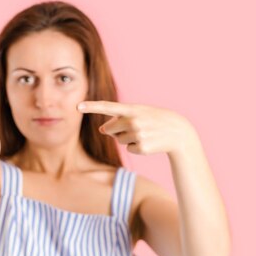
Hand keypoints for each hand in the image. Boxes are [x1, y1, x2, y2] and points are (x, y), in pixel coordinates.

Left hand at [77, 101, 196, 155]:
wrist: (178, 132)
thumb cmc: (155, 120)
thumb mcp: (139, 113)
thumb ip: (119, 118)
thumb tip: (102, 130)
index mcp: (132, 109)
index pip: (108, 107)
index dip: (92, 107)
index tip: (77, 106)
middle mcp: (133, 121)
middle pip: (110, 129)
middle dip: (117, 130)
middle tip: (136, 127)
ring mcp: (137, 134)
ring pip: (120, 140)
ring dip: (129, 138)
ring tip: (146, 133)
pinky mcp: (141, 147)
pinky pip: (129, 149)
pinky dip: (137, 147)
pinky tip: (149, 142)